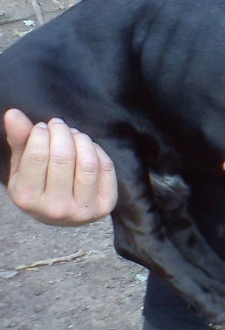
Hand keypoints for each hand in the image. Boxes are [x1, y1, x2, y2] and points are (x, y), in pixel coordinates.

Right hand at [4, 109, 117, 225]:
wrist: (64, 216)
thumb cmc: (39, 184)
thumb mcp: (22, 167)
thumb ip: (19, 140)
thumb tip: (13, 113)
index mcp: (27, 198)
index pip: (37, 156)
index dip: (41, 133)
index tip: (43, 127)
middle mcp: (55, 208)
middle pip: (63, 157)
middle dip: (62, 132)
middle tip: (58, 124)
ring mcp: (83, 210)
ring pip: (88, 162)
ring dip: (81, 139)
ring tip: (74, 134)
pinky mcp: (105, 205)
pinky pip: (106, 167)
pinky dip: (97, 150)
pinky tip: (88, 148)